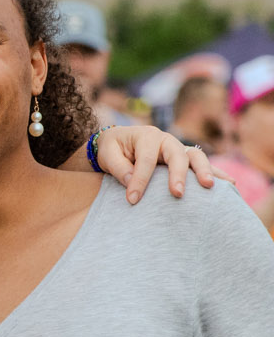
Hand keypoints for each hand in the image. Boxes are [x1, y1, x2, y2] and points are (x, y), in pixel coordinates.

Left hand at [92, 126, 212, 203]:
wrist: (118, 142)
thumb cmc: (112, 148)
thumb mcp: (107, 154)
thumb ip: (118, 166)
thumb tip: (131, 180)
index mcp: (147, 136)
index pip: (146, 160)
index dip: (140, 180)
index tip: (132, 199)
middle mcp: (167, 140)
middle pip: (178, 155)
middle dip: (178, 175)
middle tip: (177, 194)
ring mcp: (179, 149)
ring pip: (196, 157)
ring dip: (204, 172)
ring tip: (209, 187)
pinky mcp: (185, 159)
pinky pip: (202, 165)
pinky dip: (216, 173)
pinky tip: (229, 185)